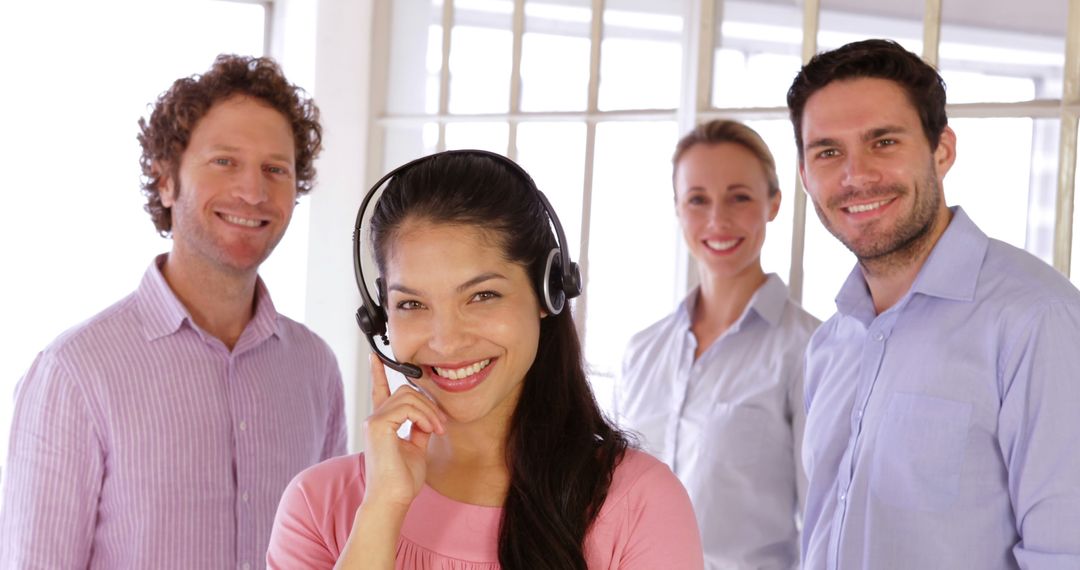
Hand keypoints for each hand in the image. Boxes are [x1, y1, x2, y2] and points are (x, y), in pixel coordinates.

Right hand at [361, 353, 446, 510]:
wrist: (392, 499)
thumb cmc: (402, 480)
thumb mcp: (416, 448)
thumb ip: (419, 428)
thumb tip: (428, 417)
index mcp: (382, 423)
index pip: (379, 391)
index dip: (378, 373)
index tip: (376, 357)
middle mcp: (375, 419)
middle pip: (404, 391)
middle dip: (428, 404)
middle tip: (440, 425)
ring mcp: (374, 421)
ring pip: (407, 396)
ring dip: (429, 411)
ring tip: (437, 430)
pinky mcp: (378, 426)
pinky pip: (407, 407)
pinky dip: (424, 416)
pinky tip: (430, 430)